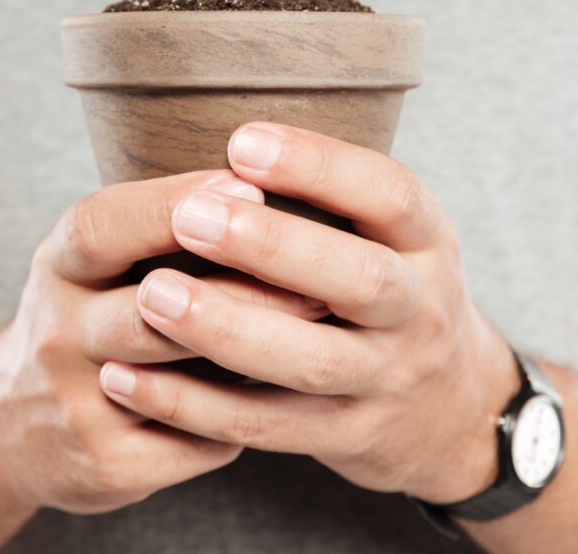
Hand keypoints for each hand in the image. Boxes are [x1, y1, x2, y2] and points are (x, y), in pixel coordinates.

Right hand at [0, 168, 329, 515]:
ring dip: (254, 349)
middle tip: (320, 275)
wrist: (21, 419)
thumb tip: (272, 181)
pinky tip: (285, 395)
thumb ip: (163, 225)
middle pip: (150, 306)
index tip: (248, 188)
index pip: (103, 227)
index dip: (171, 206)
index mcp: (61, 264)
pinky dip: (241, 417)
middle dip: (242, 288)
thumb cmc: (93, 308)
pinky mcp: (103, 465)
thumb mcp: (101, 255)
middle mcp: (57, 331)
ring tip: (322, 322)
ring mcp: (75, 403)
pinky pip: (194, 442)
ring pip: (176, 377)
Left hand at [99, 123, 519, 503]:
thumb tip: (229, 141)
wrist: (447, 405)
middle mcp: (420, 310)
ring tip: (150, 295)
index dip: (321, 166)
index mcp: (428, 242)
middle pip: (362, 281)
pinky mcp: (346, 435)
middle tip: (189, 217)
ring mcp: (387, 380)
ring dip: (227, 328)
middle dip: (274, 248)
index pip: (391, 195)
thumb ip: (335, 196)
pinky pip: (267, 426)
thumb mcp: (393, 234)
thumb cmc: (390, 287)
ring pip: (311, 361)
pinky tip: (130, 378)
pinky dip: (196, 405)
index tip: (242, 142)